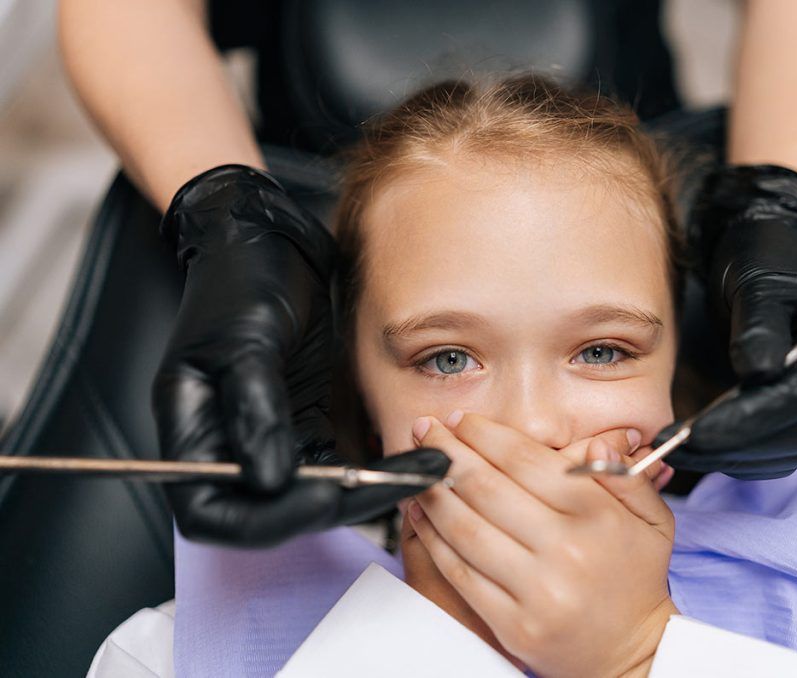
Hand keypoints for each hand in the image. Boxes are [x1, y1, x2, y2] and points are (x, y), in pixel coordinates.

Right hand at [154, 164, 448, 544]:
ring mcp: (270, 443)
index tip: (323, 498)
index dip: (265, 521)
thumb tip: (271, 480)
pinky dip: (376, 470)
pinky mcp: (307, 429)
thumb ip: (255, 410)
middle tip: (396, 486)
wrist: (269, 245)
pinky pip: (340, 467)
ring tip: (426, 474)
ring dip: (369, 493)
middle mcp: (227, 450)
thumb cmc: (241, 282)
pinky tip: (416, 461)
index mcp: (191, 435)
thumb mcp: (245, 341)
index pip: (212, 514)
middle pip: (272, 515)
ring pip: (315, 496)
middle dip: (335, 507)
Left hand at [407, 413, 676, 676]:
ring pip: (466, 528)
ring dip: (433, 492)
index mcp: (597, 516)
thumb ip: (626, 476)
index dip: (486, 435)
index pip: (526, 461)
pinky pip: (460, 573)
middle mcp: (565, 550)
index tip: (462, 421)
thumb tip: (595, 444)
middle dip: (449, 452)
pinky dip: (433, 539)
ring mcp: (536, 590)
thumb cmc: (635, 580)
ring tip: (418, 469)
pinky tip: (420, 514)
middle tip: (426, 432)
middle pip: (487, 488)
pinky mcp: (512, 623)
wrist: (634, 655)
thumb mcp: (653, 520)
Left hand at [678, 164, 796, 478]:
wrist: (766, 247)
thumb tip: (758, 372)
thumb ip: (759, 325)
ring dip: (733, 456)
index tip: (700, 430)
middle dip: (736, 443)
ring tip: (678, 447)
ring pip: (789, 447)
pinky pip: (778, 447)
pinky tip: (701, 446)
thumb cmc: (766, 255)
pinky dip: (740, 454)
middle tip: (677, 444)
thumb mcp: (757, 280)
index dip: (753, 418)